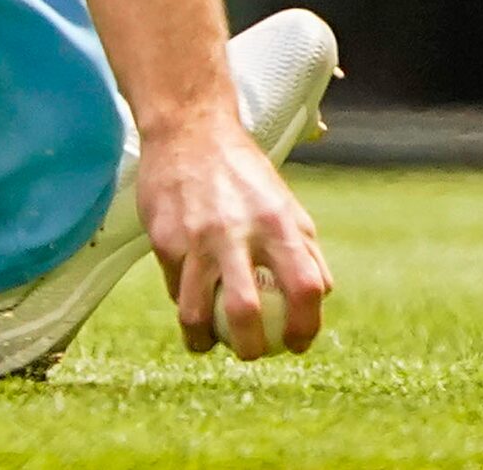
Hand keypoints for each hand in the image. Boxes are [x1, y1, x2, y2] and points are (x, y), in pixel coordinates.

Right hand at [136, 112, 330, 359]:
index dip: (307, 326)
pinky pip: (175, 287)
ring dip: (202, 338)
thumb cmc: (243, 173)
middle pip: (246, 312)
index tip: (298, 343)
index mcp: (278, 224)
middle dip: (250, 348)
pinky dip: (183, 302)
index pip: (306, 289)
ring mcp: (196, 237)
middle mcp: (237, 232)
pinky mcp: (164, 238)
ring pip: (195, 310)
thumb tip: (318, 298)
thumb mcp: (285, 204)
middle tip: (251, 353)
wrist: (188, 130)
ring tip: (207, 343)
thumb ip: (304, 250)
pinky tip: (188, 301)